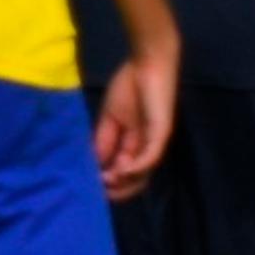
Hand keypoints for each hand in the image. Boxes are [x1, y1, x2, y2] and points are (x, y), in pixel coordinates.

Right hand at [93, 46, 177, 200]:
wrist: (146, 63)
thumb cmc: (130, 86)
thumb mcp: (110, 118)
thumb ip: (103, 141)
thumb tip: (95, 164)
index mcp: (135, 143)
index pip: (124, 171)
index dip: (109, 181)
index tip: (92, 184)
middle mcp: (147, 147)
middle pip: (136, 179)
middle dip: (118, 188)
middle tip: (100, 190)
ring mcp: (155, 141)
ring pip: (144, 173)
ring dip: (125, 181)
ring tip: (107, 181)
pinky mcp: (162, 133)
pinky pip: (151, 157)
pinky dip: (136, 167)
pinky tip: (121, 170)